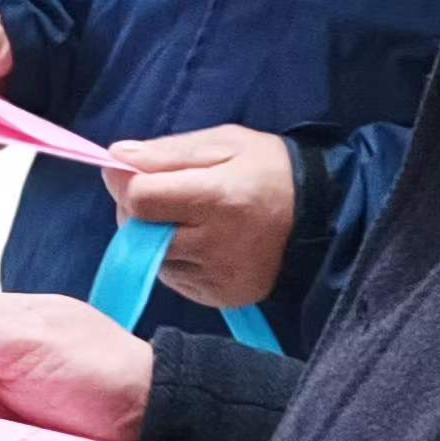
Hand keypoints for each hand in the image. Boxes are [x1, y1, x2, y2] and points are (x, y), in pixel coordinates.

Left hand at [104, 127, 298, 310]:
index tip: (130, 170)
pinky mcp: (216, 297)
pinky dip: (172, 257)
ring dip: (151, 236)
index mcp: (219, 199)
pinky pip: (171, 277)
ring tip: (185, 217)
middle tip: (160, 192)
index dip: (125, 182)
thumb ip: (168, 151)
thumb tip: (117, 156)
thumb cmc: (270, 171)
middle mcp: (215, 245)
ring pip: (149, 258)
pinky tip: (198, 240)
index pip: (141, 200)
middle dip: (134, 209)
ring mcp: (215, 277)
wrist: (322, 219)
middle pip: (136, 232)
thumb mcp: (225, 143)